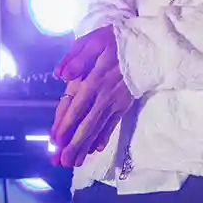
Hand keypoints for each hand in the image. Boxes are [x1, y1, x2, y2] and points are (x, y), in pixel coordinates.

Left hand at [51, 27, 134, 167]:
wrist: (148, 44)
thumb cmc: (115, 40)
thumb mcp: (93, 41)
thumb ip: (76, 58)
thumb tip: (61, 74)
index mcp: (92, 80)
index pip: (74, 107)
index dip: (64, 125)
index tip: (54, 142)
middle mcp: (103, 95)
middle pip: (85, 124)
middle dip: (72, 144)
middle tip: (61, 162)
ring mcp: (115, 102)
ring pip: (97, 128)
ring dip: (85, 146)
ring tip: (74, 162)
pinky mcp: (124, 104)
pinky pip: (112, 125)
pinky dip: (103, 137)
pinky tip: (96, 149)